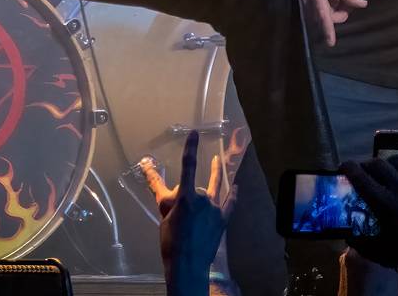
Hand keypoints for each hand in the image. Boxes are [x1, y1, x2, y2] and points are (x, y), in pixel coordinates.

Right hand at [140, 131, 235, 294]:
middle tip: (180, 210)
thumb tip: (160, 184)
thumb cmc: (171, 241)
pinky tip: (237, 186)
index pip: (188, 166)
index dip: (191, 148)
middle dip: (185, 194)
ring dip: (217, 174)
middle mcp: (203, 199)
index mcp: (185, 197)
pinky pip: (230, 202)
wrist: (188, 264)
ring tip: (218, 161)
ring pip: (215, 188)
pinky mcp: (223, 219)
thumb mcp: (164, 217)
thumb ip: (165, 199)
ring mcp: (215, 208)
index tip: (194, 133)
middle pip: (196, 185)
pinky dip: (233, 193)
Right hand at [296, 0, 367, 46]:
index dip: (328, 29)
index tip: (331, 43)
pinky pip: (321, 14)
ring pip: (325, 17)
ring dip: (335, 10)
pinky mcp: (306, 7)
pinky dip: (329, 9)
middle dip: (341, 12)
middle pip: (328, 18)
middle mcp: (309, 3)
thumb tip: (361, 4)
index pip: (323, 14)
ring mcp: (306, 6)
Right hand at [339, 157, 397, 293]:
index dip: (349, 169)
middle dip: (366, 165)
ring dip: (386, 164)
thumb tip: (349, 235)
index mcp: (387, 203)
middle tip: (362, 171)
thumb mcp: (385, 250)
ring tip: (385, 172)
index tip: (343, 166)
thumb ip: (364, 242)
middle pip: (378, 164)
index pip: (361, 178)